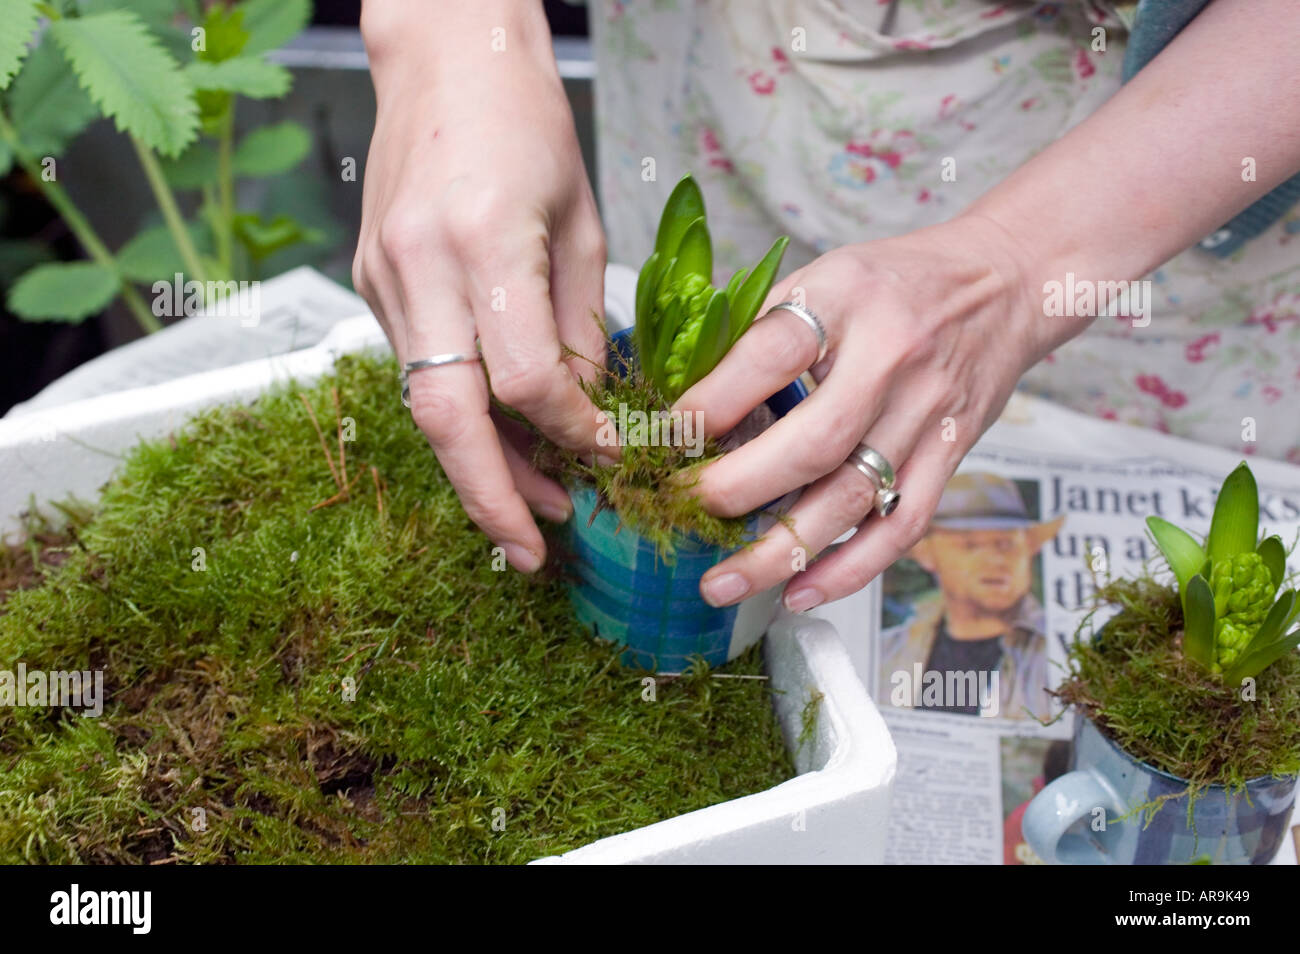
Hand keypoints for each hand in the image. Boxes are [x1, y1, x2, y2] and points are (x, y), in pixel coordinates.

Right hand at [353, 2, 608, 571]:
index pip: (527, 381)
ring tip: (532, 510)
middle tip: (531, 554)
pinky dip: (462, 416)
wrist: (442, 58)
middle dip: (491, 499)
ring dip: (478, 467)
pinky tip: (503, 437)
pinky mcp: (371, 283)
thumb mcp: (580, 223)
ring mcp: (382, 279)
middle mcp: (419, 267)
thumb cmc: (527, 126)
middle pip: (447, 420)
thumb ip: (576, 325)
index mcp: (484, 243)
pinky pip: (417, 370)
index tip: (614, 457)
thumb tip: (589, 414)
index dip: (576, 435)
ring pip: (425, 407)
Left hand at [674, 214, 1048, 610]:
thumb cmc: (898, 281)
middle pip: (813, 443)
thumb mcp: (825, 275)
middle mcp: (894, 359)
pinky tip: (799, 593)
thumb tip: (684, 395)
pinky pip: (901, 526)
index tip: (666, 436)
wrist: (1006, 282)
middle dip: (737, 489)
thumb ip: (761, 329)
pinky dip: (849, 569)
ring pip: (852, 499)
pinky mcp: (950, 455)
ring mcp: (927, 413)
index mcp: (850, 297)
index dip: (713, 401)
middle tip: (683, 510)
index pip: (771, 353)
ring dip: (780, 552)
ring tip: (720, 582)